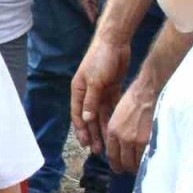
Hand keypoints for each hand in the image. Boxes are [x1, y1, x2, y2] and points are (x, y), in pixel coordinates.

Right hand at [70, 35, 129, 153]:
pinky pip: (111, 107)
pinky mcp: (112, 87)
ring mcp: (100, 90)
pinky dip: (112, 117)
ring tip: (107, 143)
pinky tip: (115, 128)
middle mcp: (87, 92)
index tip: (85, 144)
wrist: (114, 41)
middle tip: (97, 150)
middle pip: (89, 117)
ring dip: (103, 128)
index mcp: (78, 90)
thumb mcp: (94, 81)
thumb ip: (91, 101)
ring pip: (101, 114)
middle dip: (92, 134)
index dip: (81, 130)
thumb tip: (87, 119)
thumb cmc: (100, 59)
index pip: (78, 114)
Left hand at [105, 79, 155, 172]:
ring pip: (134, 162)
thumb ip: (118, 130)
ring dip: (137, 167)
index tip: (118, 168)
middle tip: (131, 171)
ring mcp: (135, 140)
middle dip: (126, 168)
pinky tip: (149, 163)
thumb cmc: (135, 99)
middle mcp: (121, 138)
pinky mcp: (148, 140)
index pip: (112, 154)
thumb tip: (122, 142)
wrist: (148, 92)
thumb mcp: (119, 115)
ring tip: (141, 169)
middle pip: (123, 161)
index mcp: (112, 131)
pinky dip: (147, 162)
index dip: (115, 164)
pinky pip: (146, 157)